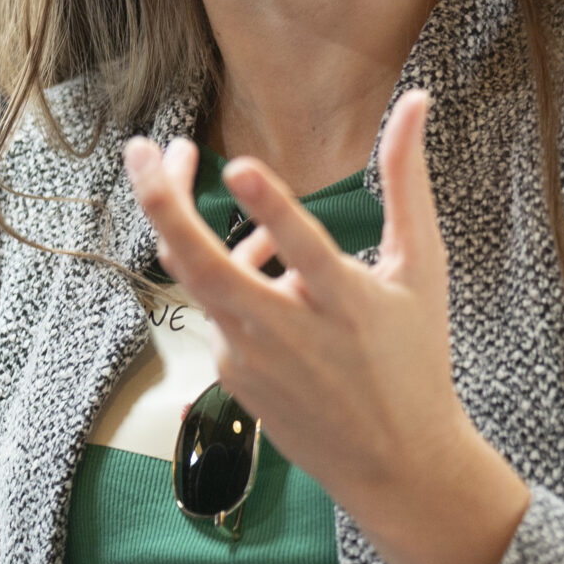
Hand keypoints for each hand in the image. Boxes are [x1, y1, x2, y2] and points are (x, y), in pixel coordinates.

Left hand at [123, 91, 529, 563]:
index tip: (236, 165)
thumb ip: (407, 181)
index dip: (269, 207)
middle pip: (207, 267)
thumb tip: (415, 100)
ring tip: (188, 166)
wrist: (395, 464)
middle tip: (139, 150)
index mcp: (347, 302)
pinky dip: (226, 272)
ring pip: (198, 278)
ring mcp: (253, 358)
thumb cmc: (415, 357)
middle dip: (163, 204)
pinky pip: (214, 307)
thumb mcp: (423, 268)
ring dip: (184, 221)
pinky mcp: (232, 375)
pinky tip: (258, 261)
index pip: (303, 249)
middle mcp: (291, 332)